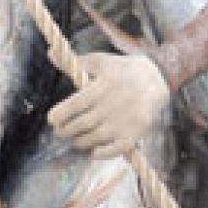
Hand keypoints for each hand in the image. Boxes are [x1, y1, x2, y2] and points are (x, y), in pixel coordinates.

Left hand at [48, 53, 168, 158]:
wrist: (156, 78)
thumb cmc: (122, 68)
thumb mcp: (100, 60)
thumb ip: (76, 61)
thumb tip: (50, 54)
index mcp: (101, 87)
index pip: (75, 104)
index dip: (61, 114)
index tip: (51, 119)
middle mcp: (111, 106)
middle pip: (83, 124)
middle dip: (67, 130)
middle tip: (60, 131)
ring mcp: (124, 121)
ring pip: (97, 137)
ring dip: (81, 142)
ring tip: (76, 140)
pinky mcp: (136, 132)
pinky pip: (119, 148)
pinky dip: (105, 154)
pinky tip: (94, 153)